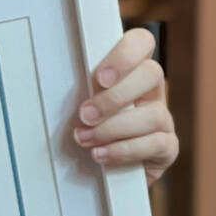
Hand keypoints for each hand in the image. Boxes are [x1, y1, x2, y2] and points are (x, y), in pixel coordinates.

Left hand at [71, 27, 176, 182]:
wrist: (101, 172)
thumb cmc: (86, 131)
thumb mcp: (78, 106)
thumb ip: (78, 90)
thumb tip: (48, 80)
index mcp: (129, 72)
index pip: (141, 42)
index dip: (125, 54)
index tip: (100, 77)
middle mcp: (150, 92)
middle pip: (151, 73)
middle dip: (115, 96)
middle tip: (85, 114)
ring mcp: (162, 119)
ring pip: (154, 114)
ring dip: (113, 128)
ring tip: (85, 139)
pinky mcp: (167, 147)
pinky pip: (156, 144)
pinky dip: (124, 150)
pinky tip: (101, 155)